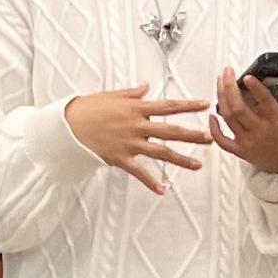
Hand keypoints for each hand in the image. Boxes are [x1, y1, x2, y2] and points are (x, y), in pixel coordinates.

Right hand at [64, 86, 212, 195]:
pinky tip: (162, 190)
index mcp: (136, 107)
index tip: (205, 104)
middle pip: (171, 131)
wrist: (67, 126)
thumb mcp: (111, 95)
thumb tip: (146, 87)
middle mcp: (137, 125)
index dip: (188, 105)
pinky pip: (139, 172)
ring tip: (197, 165)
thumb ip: (132, 93)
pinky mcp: (120, 158)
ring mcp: (130, 143)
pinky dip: (151, 182)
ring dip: (180, 160)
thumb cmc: (87, 108)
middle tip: (209, 139)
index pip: (168, 106)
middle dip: (192, 135)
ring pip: (161, 153)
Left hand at [212, 69, 277, 173]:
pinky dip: (214, 128)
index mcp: (277, 121)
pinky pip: (222, 140)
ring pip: (229, 118)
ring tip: (220, 82)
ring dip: (221, 98)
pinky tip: (212, 113)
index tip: (247, 76)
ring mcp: (248, 142)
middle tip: (227, 72)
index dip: (255, 89)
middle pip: (239, 109)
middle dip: (229, 88)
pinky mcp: (239, 151)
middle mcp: (260, 131)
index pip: (265, 102)